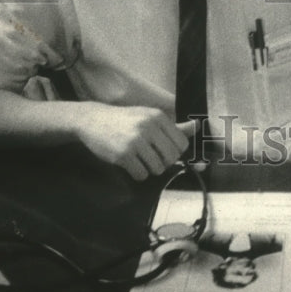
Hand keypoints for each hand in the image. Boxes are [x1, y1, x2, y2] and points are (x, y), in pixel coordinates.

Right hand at [73, 103, 195, 180]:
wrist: (93, 120)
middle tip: (152, 158)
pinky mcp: (123, 155)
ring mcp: (136, 141)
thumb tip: (197, 126)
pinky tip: (131, 164)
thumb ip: (173, 125)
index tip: (165, 151)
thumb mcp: (149, 116)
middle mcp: (149, 127)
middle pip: (171, 158)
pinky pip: (141, 175)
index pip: (181, 144)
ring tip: (140, 160)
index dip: (175, 152)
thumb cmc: (125, 119)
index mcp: (158, 117)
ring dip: (150, 169)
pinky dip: (138, 174)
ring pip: (158, 168)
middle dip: (164, 162)